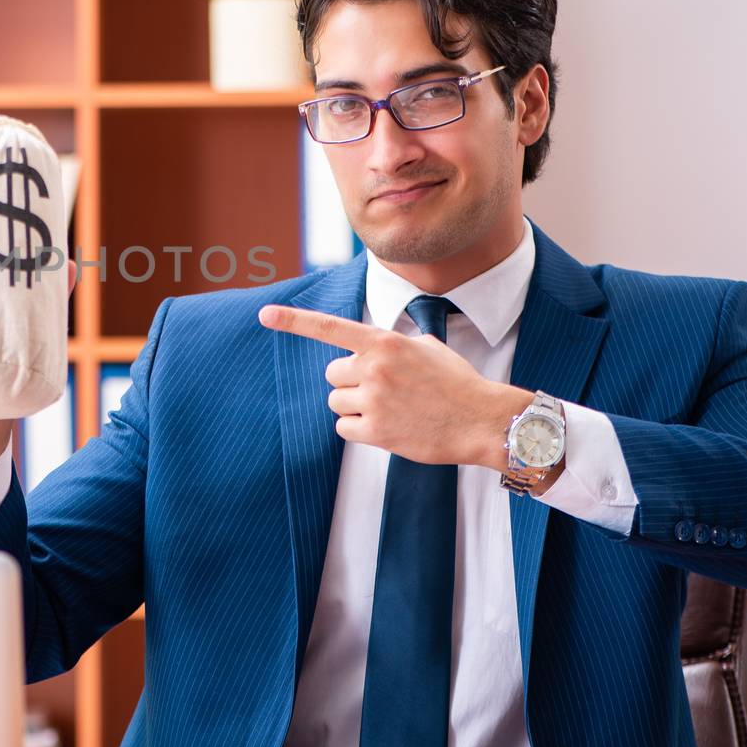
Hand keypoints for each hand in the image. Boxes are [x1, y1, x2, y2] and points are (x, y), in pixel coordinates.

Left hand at [258, 304, 531, 469]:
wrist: (482, 420)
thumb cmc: (457, 383)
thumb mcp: (425, 347)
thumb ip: (391, 344)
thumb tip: (371, 347)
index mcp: (385, 342)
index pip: (330, 328)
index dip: (294, 321)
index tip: (265, 315)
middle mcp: (374, 368)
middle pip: (332, 374)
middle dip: (350, 381)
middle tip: (382, 389)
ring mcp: (374, 400)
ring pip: (336, 402)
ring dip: (354, 406)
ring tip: (389, 409)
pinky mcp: (376, 431)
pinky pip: (344, 428)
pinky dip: (359, 430)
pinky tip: (387, 427)